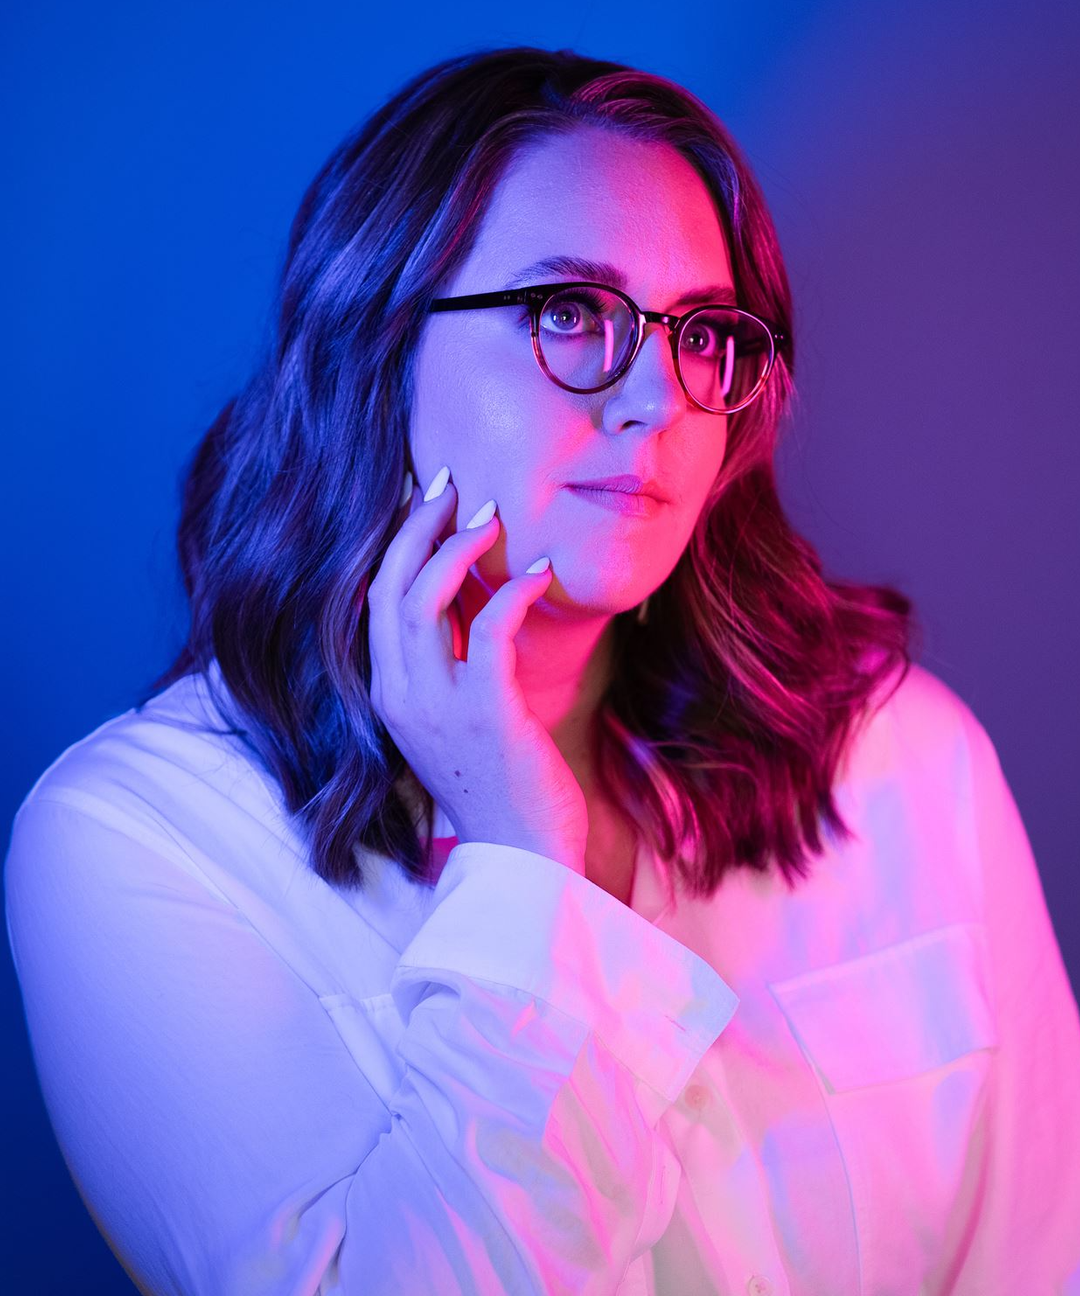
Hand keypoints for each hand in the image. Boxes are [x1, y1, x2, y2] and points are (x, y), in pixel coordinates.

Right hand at [365, 469, 588, 873]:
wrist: (523, 858)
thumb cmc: (498, 785)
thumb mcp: (457, 721)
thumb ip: (450, 669)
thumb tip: (473, 609)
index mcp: (388, 695)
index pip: (374, 600)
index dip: (396, 544)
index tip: (425, 503)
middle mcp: (399, 695)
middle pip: (388, 587)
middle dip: (416, 526)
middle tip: (450, 485)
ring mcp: (437, 705)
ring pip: (424, 599)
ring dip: (458, 546)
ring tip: (492, 516)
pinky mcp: (484, 711)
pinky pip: (491, 629)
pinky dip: (514, 590)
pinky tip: (540, 571)